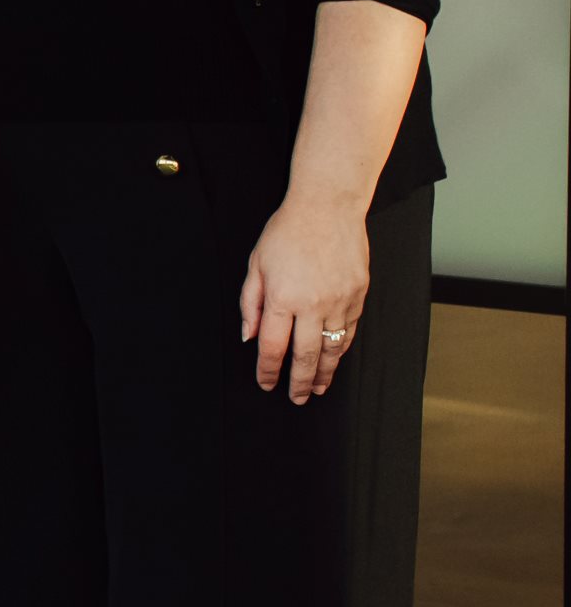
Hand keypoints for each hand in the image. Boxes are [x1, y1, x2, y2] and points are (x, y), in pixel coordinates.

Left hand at [241, 195, 368, 403]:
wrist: (328, 208)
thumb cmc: (287, 233)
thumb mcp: (256, 265)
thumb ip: (250, 304)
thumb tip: (249, 337)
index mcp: (282, 298)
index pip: (273, 347)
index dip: (268, 370)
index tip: (266, 383)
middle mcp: (313, 304)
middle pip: (306, 356)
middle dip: (301, 382)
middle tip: (297, 398)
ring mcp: (340, 300)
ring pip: (333, 347)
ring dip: (326, 372)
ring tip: (320, 387)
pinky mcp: (359, 294)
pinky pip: (349, 329)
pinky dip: (341, 347)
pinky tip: (335, 357)